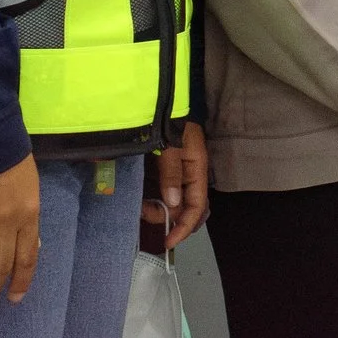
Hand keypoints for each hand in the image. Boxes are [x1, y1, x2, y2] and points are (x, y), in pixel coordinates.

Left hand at [152, 121, 207, 246]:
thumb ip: (172, 173)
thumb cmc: (169, 118)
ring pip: (174, 201)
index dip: (185, 226)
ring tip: (140, 205)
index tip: (168, 240)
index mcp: (196, 168)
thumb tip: (173, 203)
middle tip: (146, 214)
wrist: (163, 97)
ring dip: (159, 209)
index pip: (197, 205)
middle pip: (188, 207)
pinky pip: (163, 190)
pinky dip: (153, 199)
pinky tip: (140, 197)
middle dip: (170, 218)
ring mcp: (177, 170)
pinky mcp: (164, 167)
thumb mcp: (171, 145)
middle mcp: (190, 173)